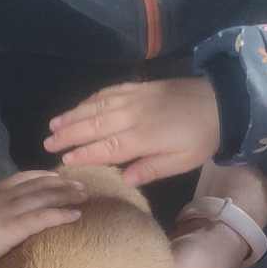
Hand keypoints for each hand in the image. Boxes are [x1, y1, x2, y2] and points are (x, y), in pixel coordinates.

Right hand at [0, 171, 84, 267]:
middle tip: (80, 185)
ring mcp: (9, 211)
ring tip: (84, 195)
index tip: (56, 177)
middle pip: (38, 185)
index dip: (41, 176)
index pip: (20, 179)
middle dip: (61, 184)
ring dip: (66, 195)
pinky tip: (76, 214)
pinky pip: (43, 217)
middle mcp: (2, 198)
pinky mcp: (13, 228)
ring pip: (44, 197)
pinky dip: (61, 214)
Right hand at [43, 77, 219, 185]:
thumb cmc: (201, 137)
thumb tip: (123, 180)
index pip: (106, 147)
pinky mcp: (138, 87)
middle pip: (94, 125)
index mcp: (143, 137)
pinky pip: (108, 92)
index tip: (64, 161)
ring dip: (74, 115)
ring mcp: (133, 98)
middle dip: (69, 135)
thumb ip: (151, 169)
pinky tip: (80, 106)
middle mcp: (132, 115)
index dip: (83, 154)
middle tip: (47, 144)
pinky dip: (90, 100)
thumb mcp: (182, 161)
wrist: (219, 101)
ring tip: (54, 125)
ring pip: (96, 107)